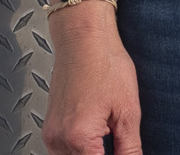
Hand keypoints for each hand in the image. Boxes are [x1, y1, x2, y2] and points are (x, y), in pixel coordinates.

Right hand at [42, 6, 142, 154]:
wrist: (83, 37)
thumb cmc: (105, 62)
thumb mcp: (127, 109)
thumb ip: (129, 147)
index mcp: (79, 138)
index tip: (124, 153)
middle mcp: (59, 140)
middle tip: (115, 139)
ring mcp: (51, 134)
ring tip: (106, 142)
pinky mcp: (49, 127)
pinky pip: (60, 152)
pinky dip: (77, 151)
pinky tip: (93, 140)